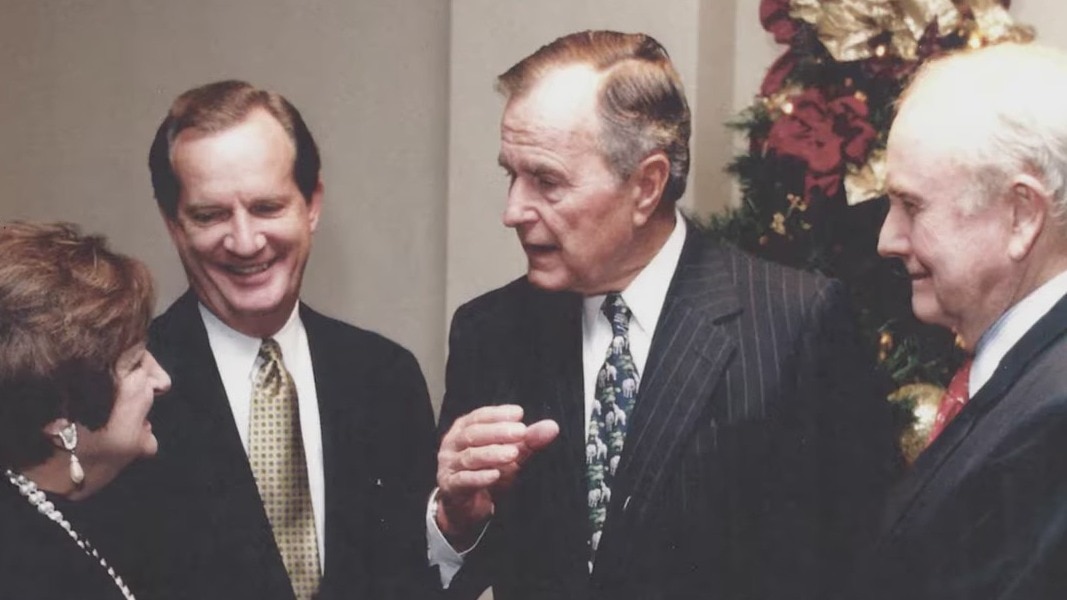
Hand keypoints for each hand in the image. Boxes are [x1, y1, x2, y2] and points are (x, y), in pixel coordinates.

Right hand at [436, 404, 557, 547]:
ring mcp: (449, 466)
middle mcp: (452, 444)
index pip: (480, 416)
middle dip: (498, 432)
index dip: (498, 414)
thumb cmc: (487, 473)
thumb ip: (528, 440)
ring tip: (513, 454)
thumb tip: (552, 426)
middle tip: (521, 432)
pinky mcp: (450, 487)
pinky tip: (495, 475)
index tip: (519, 414)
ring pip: (469, 457)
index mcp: (464, 429)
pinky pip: (464, 480)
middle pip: (473, 434)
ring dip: (492, 454)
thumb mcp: (511, 455)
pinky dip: (480, 477)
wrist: (467, 508)